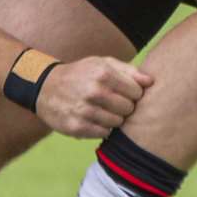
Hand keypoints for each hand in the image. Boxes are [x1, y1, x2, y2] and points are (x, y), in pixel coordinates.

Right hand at [34, 57, 152, 138]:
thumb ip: (129, 71)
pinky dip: (102, 128)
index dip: (133, 93)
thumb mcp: (102, 64)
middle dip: (124, 106)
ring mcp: (84, 111)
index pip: (136, 92)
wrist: (45, 87)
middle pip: (128, 109)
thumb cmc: (81, 74)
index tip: (124, 92)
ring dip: (114, 118)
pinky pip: (104, 133)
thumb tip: (150, 81)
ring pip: (118, 123)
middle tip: (113, 102)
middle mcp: (94, 92)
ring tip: (103, 109)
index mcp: (103, 73)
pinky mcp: (77, 127)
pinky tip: (94, 118)